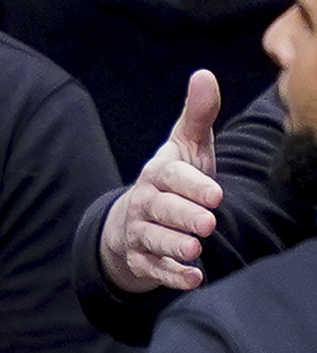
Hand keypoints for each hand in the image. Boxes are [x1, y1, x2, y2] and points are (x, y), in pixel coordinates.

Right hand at [100, 70, 223, 294]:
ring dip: (173, 246)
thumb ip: (198, 115)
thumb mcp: (186, 147)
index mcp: (158, 175)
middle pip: (160, 210)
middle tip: (207, 223)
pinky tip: (194, 278)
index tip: (215, 194)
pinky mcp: (142, 259)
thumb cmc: (173, 180)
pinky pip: (153, 269)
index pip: (170, 177)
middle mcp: (145, 203)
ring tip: (196, 250)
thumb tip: (204, 74)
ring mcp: (140, 232)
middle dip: (183, 217)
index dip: (191, 185)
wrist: (136, 220)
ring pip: (153, 239)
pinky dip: (172, 275)